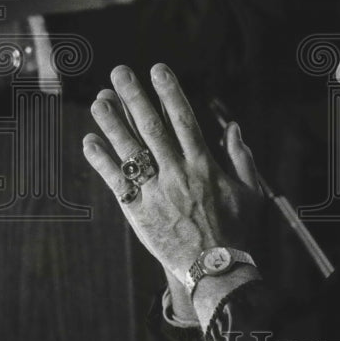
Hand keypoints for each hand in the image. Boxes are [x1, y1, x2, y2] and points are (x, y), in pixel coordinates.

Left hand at [83, 63, 261, 282]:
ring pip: (131, 150)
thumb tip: (235, 129)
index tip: (158, 70)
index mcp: (204, 165)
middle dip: (135, 97)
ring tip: (98, 100)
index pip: (184, 120)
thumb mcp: (250, 192)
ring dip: (112, 123)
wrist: (216, 270)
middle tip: (120, 73)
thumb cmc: (237, 231)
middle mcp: (177, 173)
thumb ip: (242, 158)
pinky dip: (102, 161)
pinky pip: (117, 182)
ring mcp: (156, 192)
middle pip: (152, 127)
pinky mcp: (139, 212)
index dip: (170, 92)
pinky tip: (89, 142)